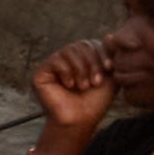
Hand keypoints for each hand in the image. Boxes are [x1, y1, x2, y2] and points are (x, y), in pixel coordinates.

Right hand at [28, 36, 114, 153]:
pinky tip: (69, 85)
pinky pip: (56, 60)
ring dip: (81, 69)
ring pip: (69, 50)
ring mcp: (54, 65)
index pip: (93, 43)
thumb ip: (112, 56)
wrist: (80, 120)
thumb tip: (109, 35)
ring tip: (83, 86)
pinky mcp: (41, 73)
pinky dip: (67, 72)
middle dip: (92, 62)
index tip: (110, 68)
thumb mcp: (110, 76)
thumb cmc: (95, 101)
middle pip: (82, 44)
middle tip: (96, 82)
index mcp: (83, 59)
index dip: (103, 53)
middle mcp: (67, 59)